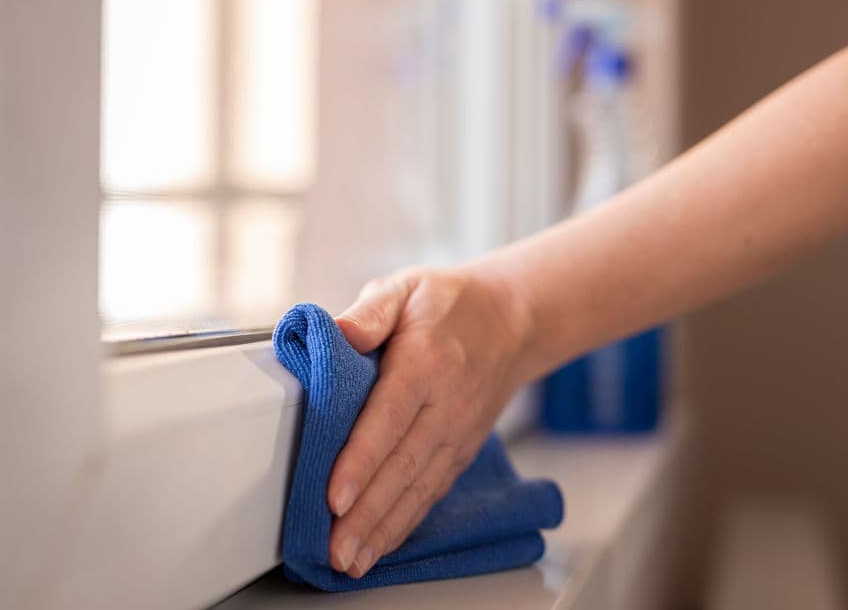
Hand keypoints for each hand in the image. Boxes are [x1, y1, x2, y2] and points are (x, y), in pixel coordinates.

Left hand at [326, 266, 530, 577]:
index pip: (390, 417)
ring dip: (383, 528)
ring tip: (351, 560)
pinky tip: (382, 545)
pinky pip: (432, 491)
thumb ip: (370, 311)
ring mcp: (457, 432)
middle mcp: (446, 404)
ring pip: (418, 487)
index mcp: (427, 361)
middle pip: (402, 465)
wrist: (512, 321)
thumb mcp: (407, 287)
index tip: (336, 495)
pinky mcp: (461, 449)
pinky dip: (407, 523)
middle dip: (367, 512)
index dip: (362, 459)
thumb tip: (339, 334)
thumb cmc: (450, 304)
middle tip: (335, 548)